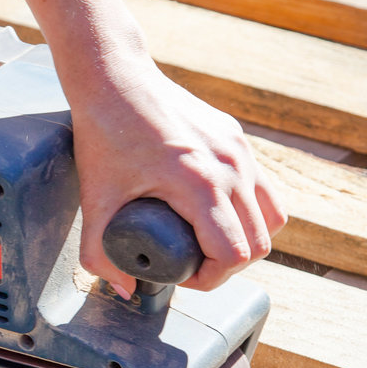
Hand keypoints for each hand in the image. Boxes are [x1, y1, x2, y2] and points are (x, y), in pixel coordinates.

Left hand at [68, 56, 286, 294]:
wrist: (115, 76)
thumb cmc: (104, 132)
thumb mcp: (94, 199)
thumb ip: (98, 253)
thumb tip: (123, 291)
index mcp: (199, 183)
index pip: (234, 253)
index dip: (212, 279)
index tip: (184, 277)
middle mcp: (230, 166)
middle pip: (259, 241)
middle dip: (229, 265)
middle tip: (194, 265)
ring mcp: (239, 149)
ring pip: (272, 215)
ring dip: (247, 238)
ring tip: (211, 243)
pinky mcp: (237, 138)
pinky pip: (262, 187)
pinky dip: (249, 210)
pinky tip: (218, 213)